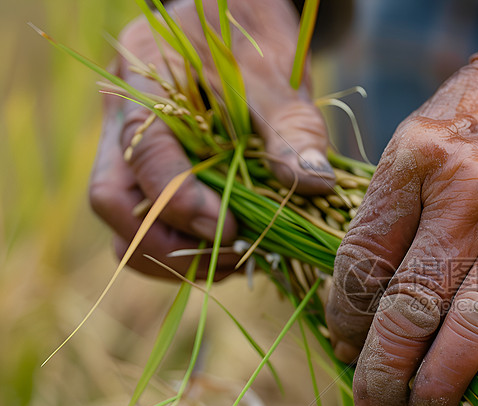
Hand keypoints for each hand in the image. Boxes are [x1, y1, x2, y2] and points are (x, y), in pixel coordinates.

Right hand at [90, 0, 331, 277]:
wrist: (236, 22)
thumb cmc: (255, 41)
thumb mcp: (280, 77)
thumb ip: (293, 130)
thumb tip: (313, 184)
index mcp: (145, 80)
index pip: (142, 154)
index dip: (181, 201)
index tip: (230, 230)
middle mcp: (121, 119)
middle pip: (113, 201)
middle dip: (168, 243)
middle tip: (231, 253)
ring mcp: (127, 150)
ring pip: (122, 222)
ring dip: (172, 256)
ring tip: (234, 259)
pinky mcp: (146, 174)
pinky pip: (145, 223)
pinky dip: (180, 249)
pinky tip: (227, 250)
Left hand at [325, 0, 477, 405]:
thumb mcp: (419, 135)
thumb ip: (388, 209)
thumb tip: (354, 299)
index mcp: (415, 161)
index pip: (361, 262)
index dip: (342, 320)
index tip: (342, 351)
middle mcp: (469, 194)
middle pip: (409, 304)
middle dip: (381, 375)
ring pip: (473, 320)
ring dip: (442, 386)